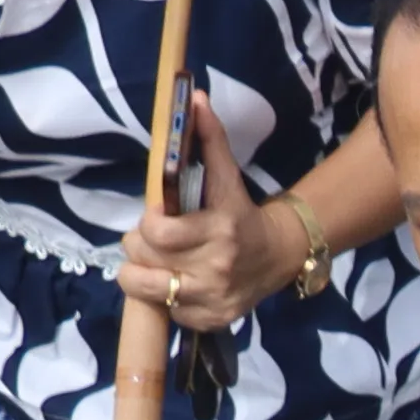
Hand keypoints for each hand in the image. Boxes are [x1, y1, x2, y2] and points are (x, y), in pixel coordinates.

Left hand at [118, 87, 282, 341]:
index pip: (158, 232)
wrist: (280, 256)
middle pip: (143, 259)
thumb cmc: (241, 211)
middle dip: (139, 246)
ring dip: (141, 275)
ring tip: (155, 264)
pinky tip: (178, 283)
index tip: (156, 217)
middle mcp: (215, 268)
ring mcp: (212, 299)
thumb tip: (194, 98)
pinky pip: (163, 311)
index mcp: (219, 228)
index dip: (148, 223)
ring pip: (144, 290)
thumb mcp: (226, 175)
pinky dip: (162, 299)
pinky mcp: (210, 320)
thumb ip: (209, 139)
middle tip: (153, 240)